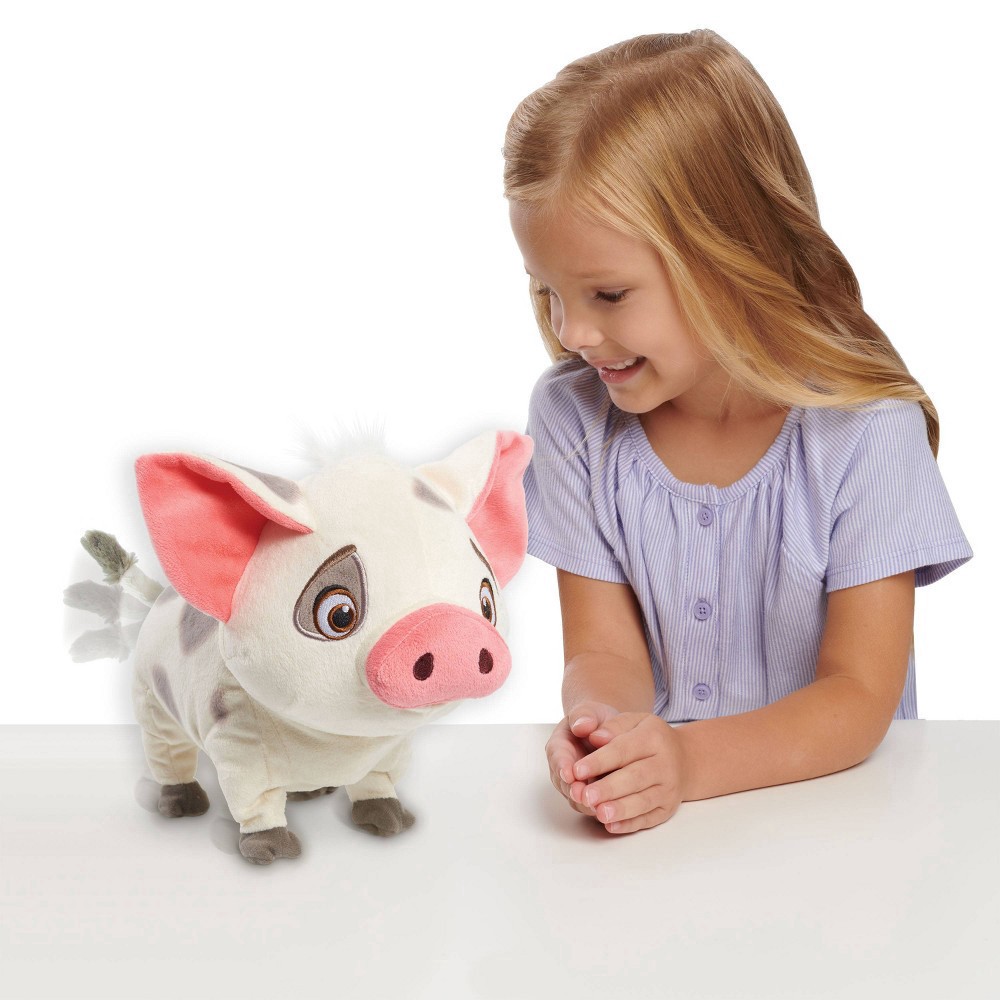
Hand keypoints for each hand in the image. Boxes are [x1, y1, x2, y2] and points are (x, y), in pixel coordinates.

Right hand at [545, 702, 620, 816]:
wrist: (606, 732)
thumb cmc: (595, 721)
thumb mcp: (589, 712)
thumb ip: (584, 716)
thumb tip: (582, 725)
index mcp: (559, 746)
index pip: (557, 757)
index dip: (562, 766)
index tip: (568, 773)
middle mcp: (564, 769)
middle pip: (564, 784)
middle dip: (573, 791)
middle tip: (582, 795)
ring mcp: (577, 785)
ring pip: (577, 799)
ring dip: (586, 805)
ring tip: (598, 807)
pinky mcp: (593, 796)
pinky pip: (594, 806)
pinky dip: (601, 810)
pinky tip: (612, 811)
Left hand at [571, 712, 684, 833]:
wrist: (684, 758)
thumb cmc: (650, 737)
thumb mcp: (634, 721)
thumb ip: (612, 726)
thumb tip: (594, 736)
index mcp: (653, 737)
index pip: (623, 750)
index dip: (599, 761)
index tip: (577, 770)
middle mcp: (665, 764)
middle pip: (635, 777)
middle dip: (609, 788)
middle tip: (586, 796)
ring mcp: (668, 789)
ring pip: (643, 801)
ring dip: (620, 809)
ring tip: (599, 813)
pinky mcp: (667, 809)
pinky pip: (649, 819)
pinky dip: (630, 824)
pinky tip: (612, 826)